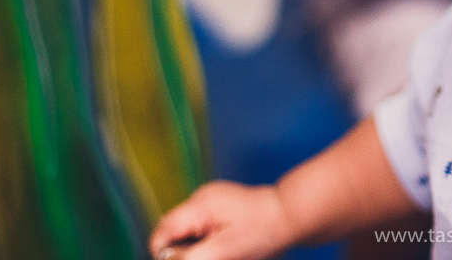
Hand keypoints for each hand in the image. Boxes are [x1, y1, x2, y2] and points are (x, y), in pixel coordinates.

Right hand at [149, 180, 295, 259]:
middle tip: (211, 256)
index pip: (163, 230)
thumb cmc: (262, 231)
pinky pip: (199, 226)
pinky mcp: (217, 205)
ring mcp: (209, 200)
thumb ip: (192, 256)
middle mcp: (200, 198)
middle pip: (172, 231)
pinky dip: (204, 240)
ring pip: (185, 230)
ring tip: (220, 252)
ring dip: (193, 246)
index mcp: (200, 205)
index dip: (163, 252)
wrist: (289, 215)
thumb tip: (167, 258)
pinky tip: (223, 245)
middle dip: (181, 251)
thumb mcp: (225, 250)